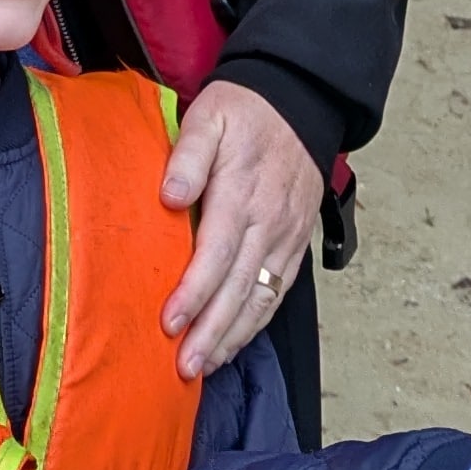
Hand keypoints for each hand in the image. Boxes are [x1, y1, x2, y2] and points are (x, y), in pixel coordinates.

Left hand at [161, 80, 327, 379]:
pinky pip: (278, 291)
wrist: (299, 103)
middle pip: (239, 287)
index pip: (216, 253)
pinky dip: (256, 322)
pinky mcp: (296, 244)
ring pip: (261, 297)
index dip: (194, 292)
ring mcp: (286, 237)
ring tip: (205, 366)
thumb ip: (189, 155)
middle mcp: (269, 223)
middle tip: (185, 366)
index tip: (170, 322)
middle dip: (212, 331)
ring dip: (233, 336)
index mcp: (242, 194)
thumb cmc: (245, 113)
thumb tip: (171, 195)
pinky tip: (234, 342)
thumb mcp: (210, 116)